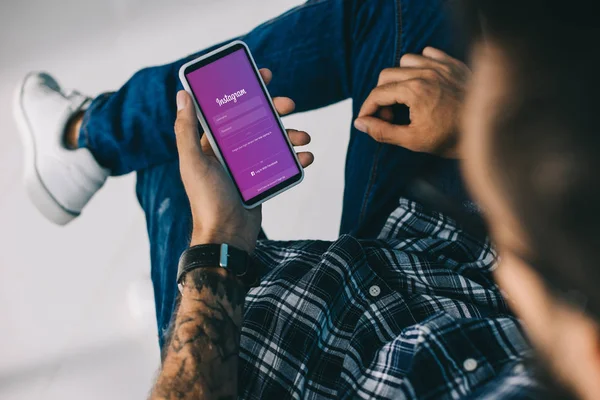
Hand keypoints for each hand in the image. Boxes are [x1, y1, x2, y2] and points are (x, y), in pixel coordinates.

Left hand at [174, 69, 313, 252]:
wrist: (227, 236)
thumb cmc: (207, 200)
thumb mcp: (192, 162)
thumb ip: (186, 130)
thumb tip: (183, 95)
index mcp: (211, 142)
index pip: (229, 108)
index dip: (245, 90)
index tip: (262, 76)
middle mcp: (230, 150)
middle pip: (256, 121)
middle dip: (274, 110)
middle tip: (289, 104)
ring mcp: (247, 165)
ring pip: (273, 141)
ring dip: (291, 134)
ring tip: (304, 136)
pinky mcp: (262, 179)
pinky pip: (282, 163)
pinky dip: (296, 158)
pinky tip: (306, 156)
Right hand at [354, 47, 470, 157]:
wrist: (488, 131)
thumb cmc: (452, 138)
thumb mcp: (413, 140)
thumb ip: (382, 132)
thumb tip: (360, 123)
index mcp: (413, 91)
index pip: (377, 94)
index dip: (367, 109)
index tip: (366, 120)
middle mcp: (425, 73)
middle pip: (387, 75)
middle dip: (381, 96)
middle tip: (388, 116)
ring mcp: (441, 66)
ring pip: (405, 61)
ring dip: (399, 78)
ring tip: (405, 99)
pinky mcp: (453, 64)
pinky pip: (429, 53)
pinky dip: (421, 65)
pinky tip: (424, 82)